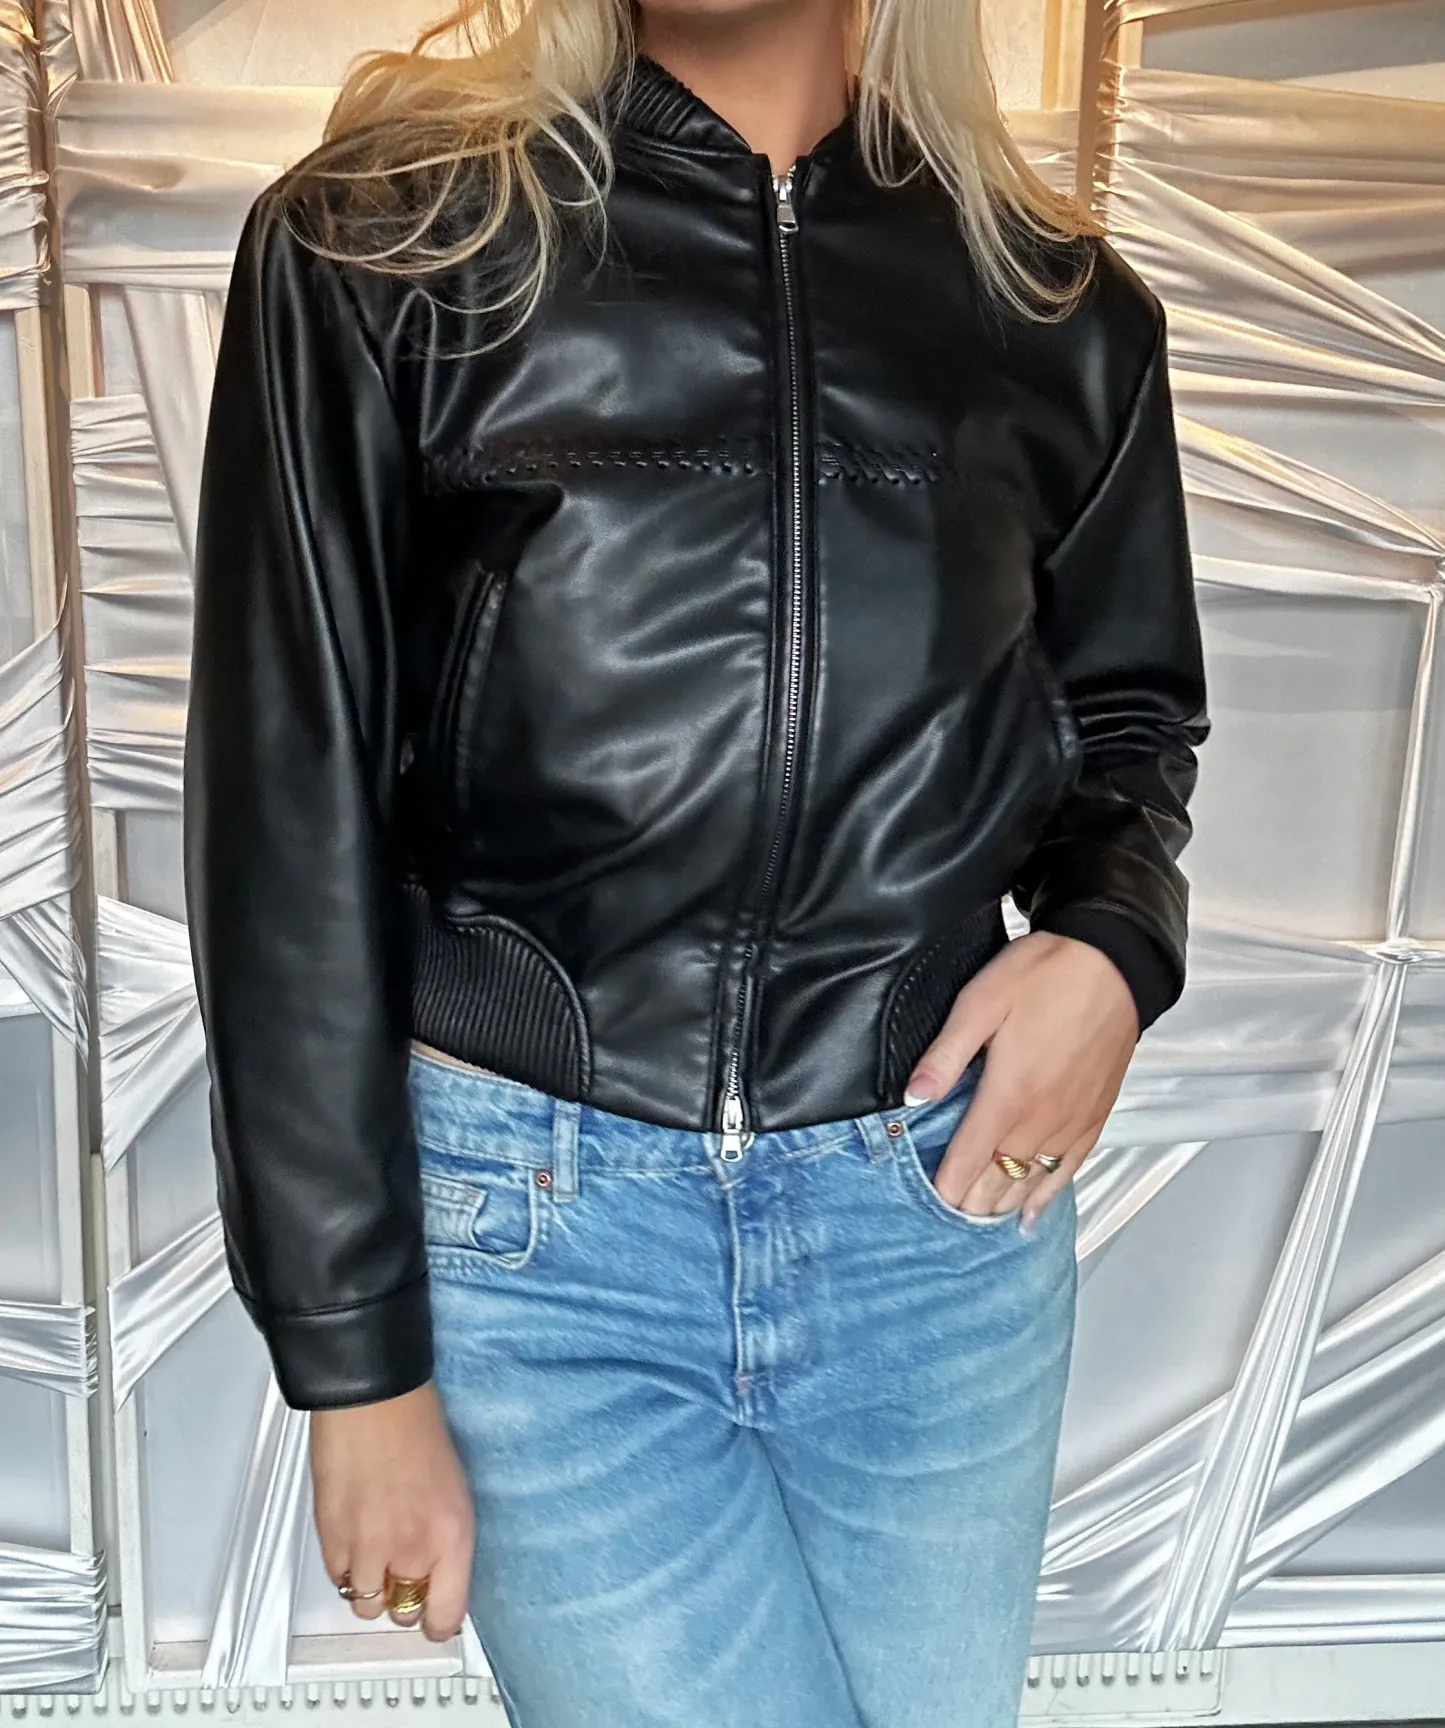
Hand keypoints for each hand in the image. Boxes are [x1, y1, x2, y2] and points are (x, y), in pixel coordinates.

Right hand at [310, 1380, 474, 1641]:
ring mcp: (368, 1547)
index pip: (448, 1615)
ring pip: (365, 1605)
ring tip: (377, 1553)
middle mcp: (411, 1549)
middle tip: (404, 1575)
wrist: (374, 1400)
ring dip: (371, 1586)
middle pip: (403, 1614)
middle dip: (405, 1599)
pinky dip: (346, 1569)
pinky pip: (338, 1580)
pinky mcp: (332, 1539)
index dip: (440, 1623)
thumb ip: (447, 1541)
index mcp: (452, 1536)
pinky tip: (356, 1540)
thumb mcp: (455, 1490)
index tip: (437, 1619)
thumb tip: (441, 1576)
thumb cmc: (417, 1430)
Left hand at [903, 931, 1137, 1227]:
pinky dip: (1047, 1196)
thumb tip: (914, 1096)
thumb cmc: (1046, 974)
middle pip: (1000, 1180)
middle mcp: (1044, 1117)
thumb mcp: (979, 1002)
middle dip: (971, 1201)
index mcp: (1009, 1093)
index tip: (929, 1201)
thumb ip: (945, 1056)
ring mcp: (1074, 1120)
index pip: (970, 1160)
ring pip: (1033, 1181)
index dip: (947, 1186)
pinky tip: (1031, 1212)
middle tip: (947, 1214)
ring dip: (1004, 1203)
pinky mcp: (1096, 1115)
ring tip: (980, 1219)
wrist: (1113, 962)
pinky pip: (1069, 1169)